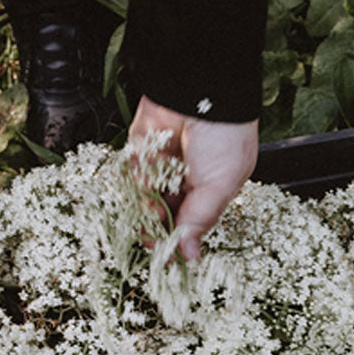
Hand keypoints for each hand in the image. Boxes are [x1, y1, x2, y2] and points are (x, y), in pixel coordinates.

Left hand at [128, 96, 257, 260]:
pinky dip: (136, 180)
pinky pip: (130, 177)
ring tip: (155, 201)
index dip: (175, 242)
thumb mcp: (221, 184)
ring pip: (142, 200)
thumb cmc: (223, 136)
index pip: (187, 226)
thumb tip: (191, 255)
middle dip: (155, 228)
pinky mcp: (139, 154)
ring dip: (145, 205)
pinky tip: (148, 176)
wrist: (200, 94)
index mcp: (208, 191)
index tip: (166, 260)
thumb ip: (200, 219)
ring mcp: (160, 168)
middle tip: (153, 238)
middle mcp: (183, 182)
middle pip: (160, 217)